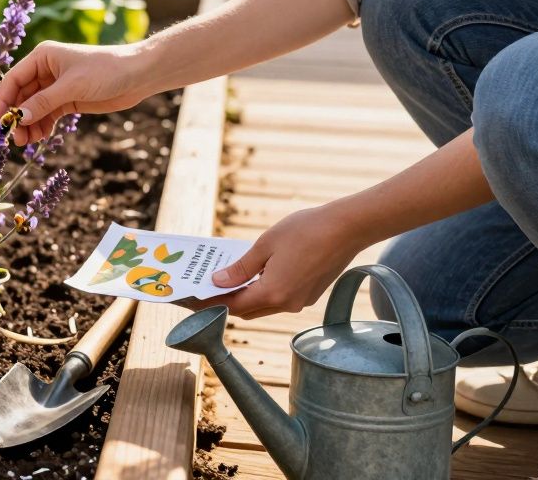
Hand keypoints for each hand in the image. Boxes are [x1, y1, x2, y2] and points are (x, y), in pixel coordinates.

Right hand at [0, 41, 151, 145]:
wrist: (138, 75)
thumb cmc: (105, 70)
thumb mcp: (72, 86)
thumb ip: (44, 102)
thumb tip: (19, 118)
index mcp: (42, 57)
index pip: (13, 80)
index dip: (3, 101)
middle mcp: (45, 70)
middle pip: (21, 97)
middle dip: (17, 118)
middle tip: (14, 139)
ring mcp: (56, 86)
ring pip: (33, 109)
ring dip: (28, 125)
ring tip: (26, 142)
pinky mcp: (67, 100)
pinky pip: (47, 115)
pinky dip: (42, 127)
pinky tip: (41, 137)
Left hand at [195, 206, 363, 318]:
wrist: (348, 228)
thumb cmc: (306, 230)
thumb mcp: (265, 245)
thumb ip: (240, 268)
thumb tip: (219, 283)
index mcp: (273, 293)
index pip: (231, 306)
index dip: (208, 302)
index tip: (190, 298)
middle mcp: (287, 304)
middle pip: (246, 310)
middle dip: (223, 301)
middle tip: (202, 289)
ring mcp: (300, 301)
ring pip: (263, 306)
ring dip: (243, 297)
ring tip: (222, 281)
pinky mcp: (309, 295)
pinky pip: (278, 298)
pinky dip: (261, 291)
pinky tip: (250, 276)